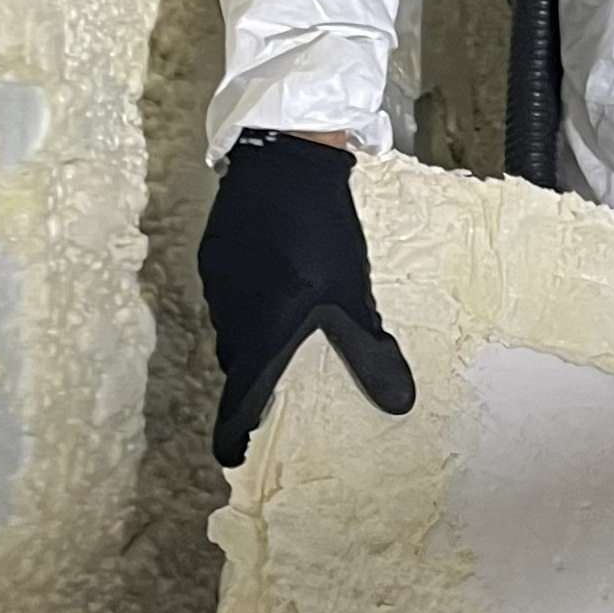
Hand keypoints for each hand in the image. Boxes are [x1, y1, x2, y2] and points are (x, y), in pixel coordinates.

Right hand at [197, 130, 415, 467]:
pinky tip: (272, 304)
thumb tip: (398, 405)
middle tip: (267, 407)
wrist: (284, 157)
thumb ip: (370, 353)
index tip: (232, 455)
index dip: (235, 430)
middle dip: (250, 390)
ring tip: (276, 357)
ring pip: (232, 333)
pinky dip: (247, 315)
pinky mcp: (215, 256)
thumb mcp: (353, 298)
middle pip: (236, 368)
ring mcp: (217, 284)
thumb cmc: (322, 232)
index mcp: (262, 332)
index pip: (241, 397)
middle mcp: (230, 315)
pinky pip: (227, 302)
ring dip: (252, 349)